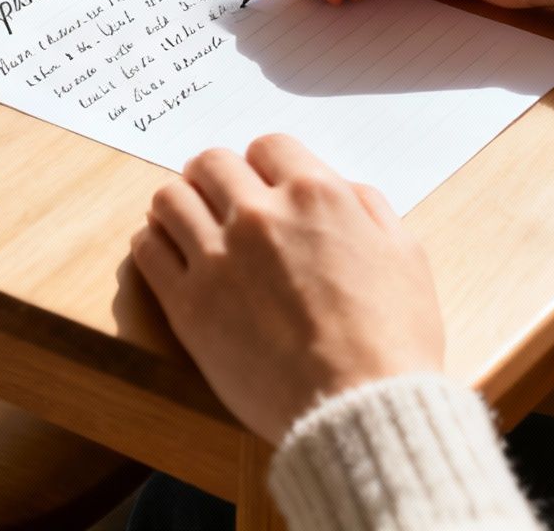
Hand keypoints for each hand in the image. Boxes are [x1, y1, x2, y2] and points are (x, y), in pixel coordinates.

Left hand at [130, 134, 444, 443]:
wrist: (359, 407)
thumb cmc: (392, 340)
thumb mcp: (406, 256)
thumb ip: (369, 209)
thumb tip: (344, 191)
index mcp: (315, 196)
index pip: (267, 146)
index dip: (264, 164)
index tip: (262, 185)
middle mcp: (260, 216)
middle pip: (210, 164)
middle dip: (215, 178)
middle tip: (218, 201)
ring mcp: (218, 258)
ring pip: (170, 199)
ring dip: (179, 205)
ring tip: (189, 226)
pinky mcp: (188, 304)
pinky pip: (147, 250)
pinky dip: (154, 244)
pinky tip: (170, 256)